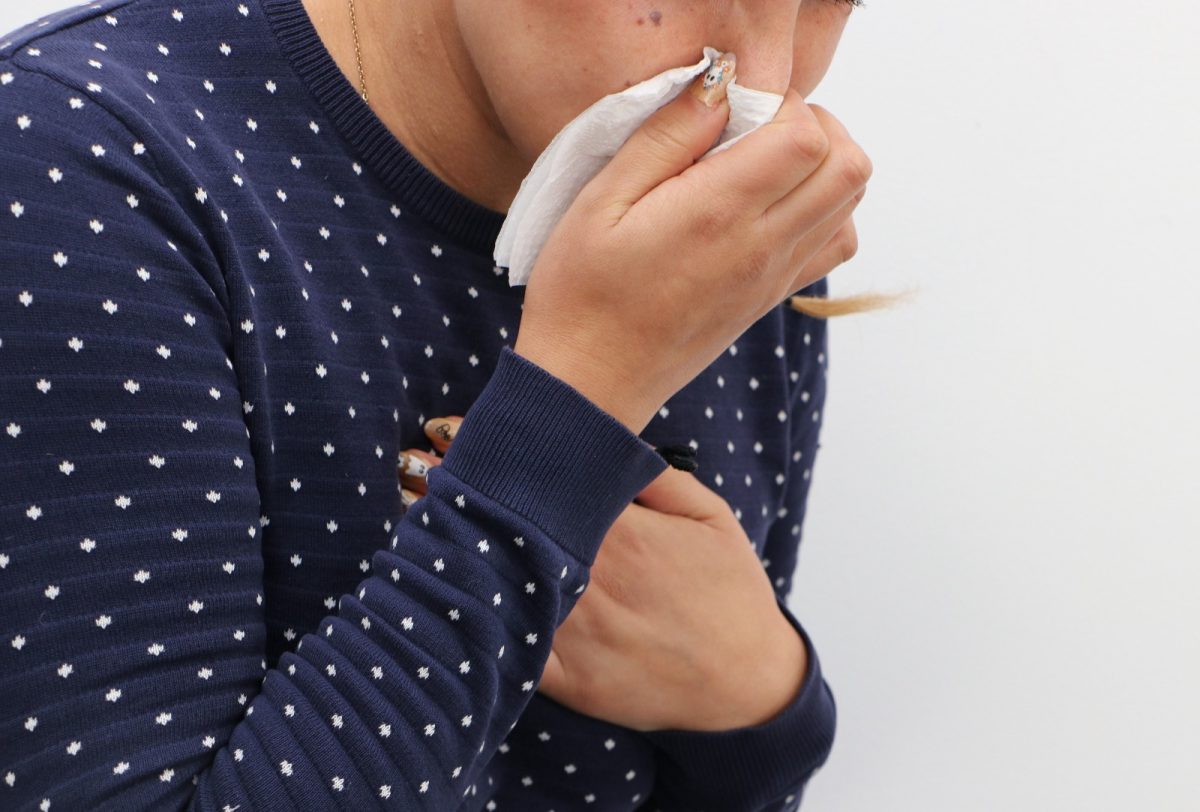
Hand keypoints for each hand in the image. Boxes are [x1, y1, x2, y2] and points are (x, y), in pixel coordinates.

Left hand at [402, 417, 807, 732]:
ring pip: (500, 583)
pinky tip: (434, 589)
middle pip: (511, 527)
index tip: (449, 429)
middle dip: (458, 491)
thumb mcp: (711, 516)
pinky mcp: (567, 679)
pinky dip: (469, 617)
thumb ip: (655, 477)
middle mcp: (593, 580)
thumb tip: (602, 443)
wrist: (745, 686)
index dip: (492, 453)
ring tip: (406, 510)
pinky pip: (508, 645)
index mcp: (625, 535)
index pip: (544, 482)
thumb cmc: (730, 593)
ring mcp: (577, 633)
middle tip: (409, 462)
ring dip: (451, 547)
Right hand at [513, 52, 869, 433]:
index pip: (807, 137)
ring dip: (823, 167)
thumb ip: (665, 138)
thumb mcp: (600, 200)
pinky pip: (833, 246)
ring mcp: (772, 277)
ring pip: (850, 203)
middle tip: (757, 127)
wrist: (589, 383)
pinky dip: (823, 212)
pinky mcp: (768, 298)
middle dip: (817, 127)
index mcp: (718, 213)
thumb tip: (717, 88)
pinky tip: (771, 207)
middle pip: (849, 166)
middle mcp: (761, 246)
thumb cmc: (580, 293)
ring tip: (763, 162)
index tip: (734, 109)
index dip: (782, 105)